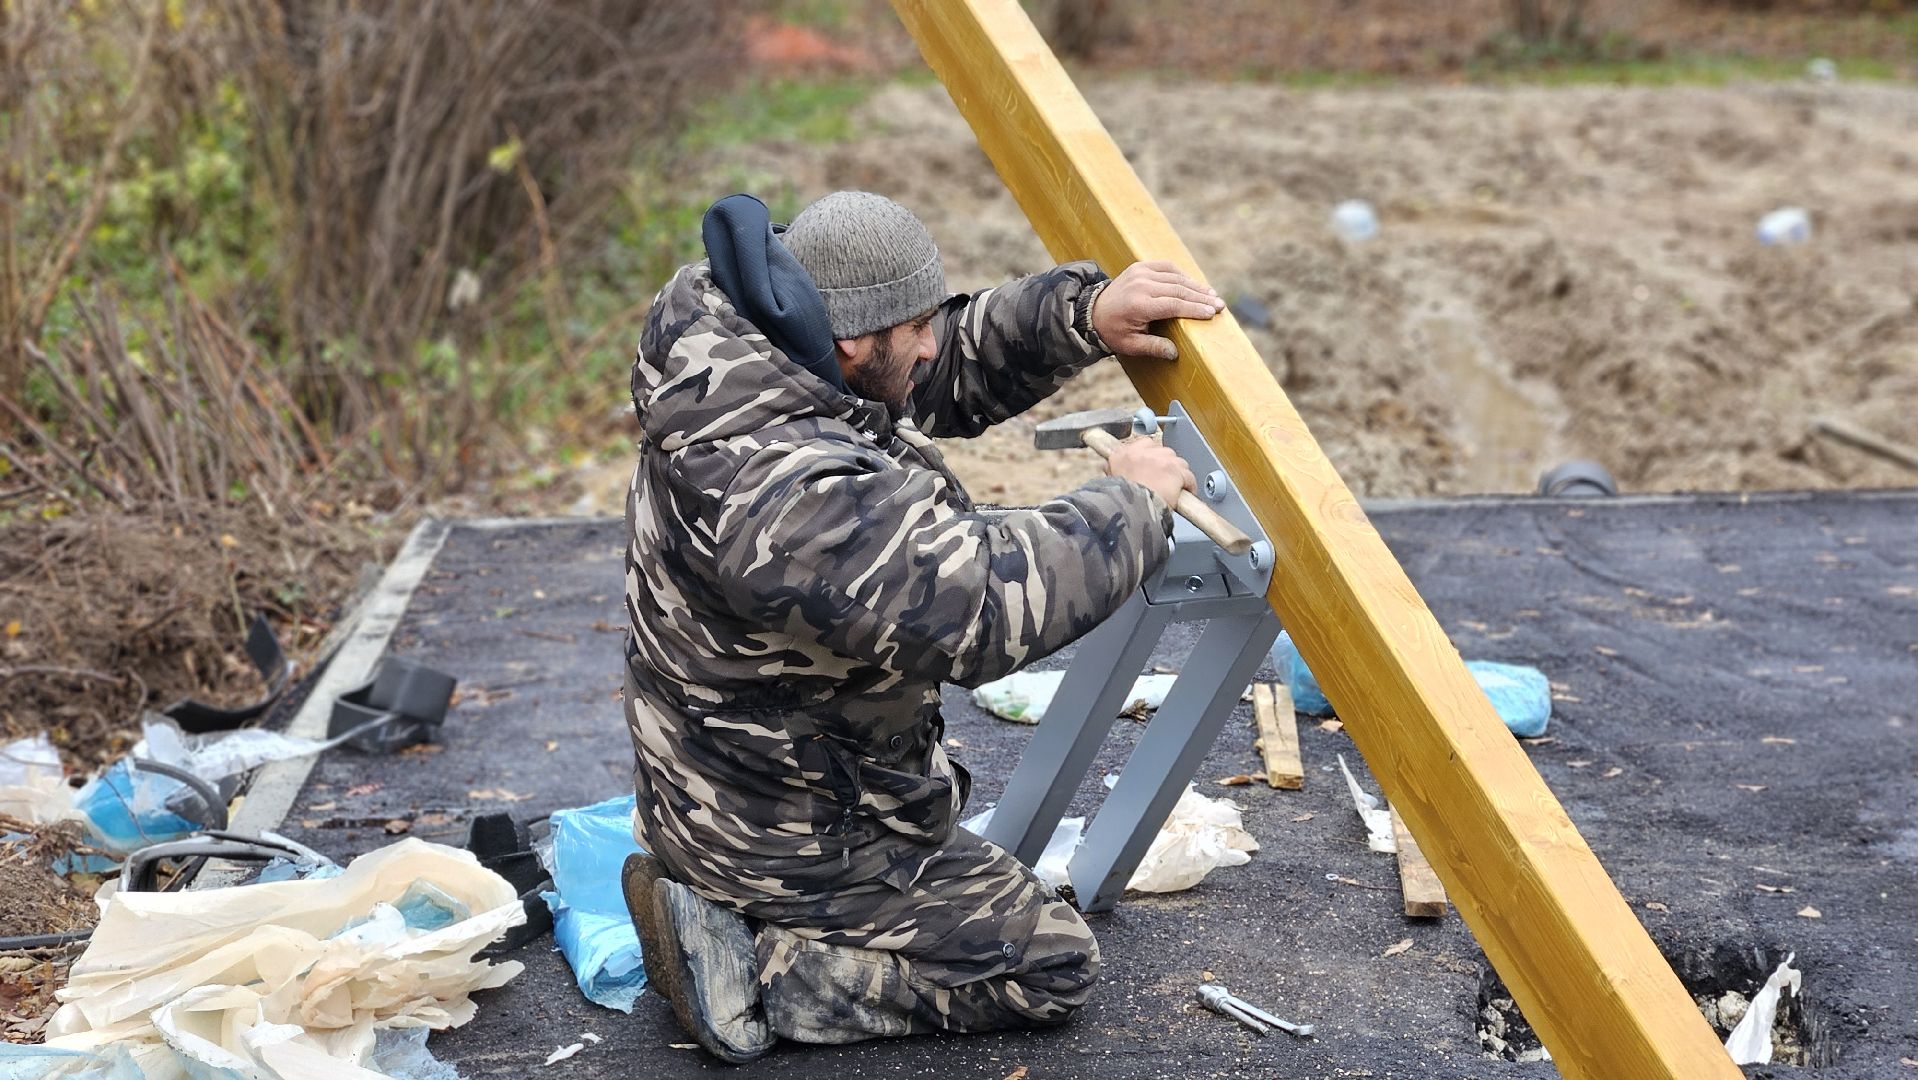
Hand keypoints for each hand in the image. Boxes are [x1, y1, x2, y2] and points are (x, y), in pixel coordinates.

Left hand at [1090, 260, 1224, 360]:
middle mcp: (1141, 285)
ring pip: (1175, 277)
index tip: (1212, 313)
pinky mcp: (1140, 266)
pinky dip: (1181, 274)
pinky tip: (1194, 283)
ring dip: (1195, 286)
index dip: (1195, 309)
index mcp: (1139, 305)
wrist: (1091, 311)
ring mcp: (1140, 273)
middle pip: (1179, 289)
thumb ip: (1153, 347)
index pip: (1174, 305)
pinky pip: (1166, 267)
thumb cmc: (1112, 331)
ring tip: (1212, 295)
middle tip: (1220, 305)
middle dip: (1201, 297)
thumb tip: (1175, 353)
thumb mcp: (1130, 345)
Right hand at [1104, 436, 1195, 507]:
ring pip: (1179, 463)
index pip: (1145, 444)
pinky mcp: (1176, 470)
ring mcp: (1162, 459)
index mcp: (1124, 453)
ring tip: (1173, 488)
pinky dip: (1189, 485)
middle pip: (1164, 452)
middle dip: (1166, 465)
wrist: (1131, 511)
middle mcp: (1143, 452)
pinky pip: (1188, 476)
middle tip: (1163, 481)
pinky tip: (1184, 494)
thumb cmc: (1120, 501)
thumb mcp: (1109, 481)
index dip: (1152, 457)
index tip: (1153, 467)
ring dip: (1178, 475)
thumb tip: (1115, 468)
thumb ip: (1115, 470)